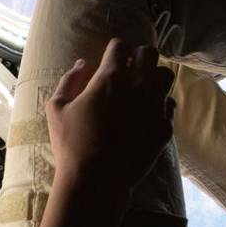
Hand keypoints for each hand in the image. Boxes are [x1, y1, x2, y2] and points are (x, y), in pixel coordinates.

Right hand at [46, 38, 175, 193]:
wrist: (96, 180)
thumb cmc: (71, 145)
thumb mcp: (56, 109)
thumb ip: (68, 80)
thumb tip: (82, 64)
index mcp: (109, 79)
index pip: (120, 46)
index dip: (115, 49)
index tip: (111, 58)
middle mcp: (137, 86)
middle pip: (150, 53)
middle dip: (140, 55)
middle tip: (131, 67)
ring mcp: (154, 106)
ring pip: (166, 76)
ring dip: (154, 77)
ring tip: (143, 89)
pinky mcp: (164, 126)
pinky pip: (169, 105)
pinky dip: (160, 105)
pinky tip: (147, 114)